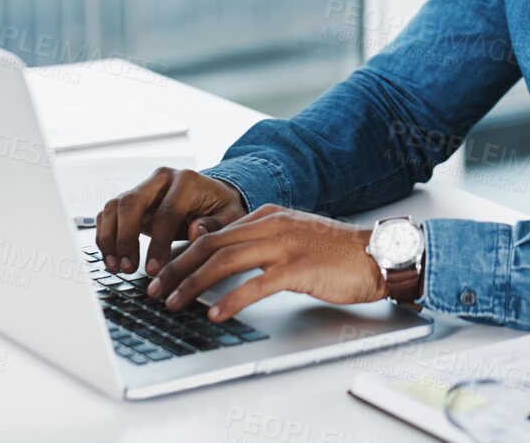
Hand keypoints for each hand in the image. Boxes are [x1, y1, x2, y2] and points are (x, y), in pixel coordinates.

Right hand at [95, 167, 248, 275]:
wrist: (212, 197)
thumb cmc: (221, 209)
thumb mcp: (230, 217)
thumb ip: (215, 225)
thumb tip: (196, 232)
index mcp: (187, 181)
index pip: (167, 212)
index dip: (158, 243)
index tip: (154, 269)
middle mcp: (161, 179)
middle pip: (132, 202)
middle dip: (126, 238)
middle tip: (127, 267)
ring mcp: (144, 187)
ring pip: (115, 206)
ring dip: (110, 238)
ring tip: (115, 266)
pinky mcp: (132, 200)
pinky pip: (109, 214)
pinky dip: (105, 236)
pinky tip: (111, 259)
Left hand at [145, 204, 385, 321]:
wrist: (374, 255)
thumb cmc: (335, 253)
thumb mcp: (290, 237)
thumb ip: (257, 241)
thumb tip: (217, 250)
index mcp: (268, 216)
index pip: (213, 233)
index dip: (182, 254)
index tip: (162, 274)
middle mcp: (272, 225)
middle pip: (211, 244)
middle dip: (176, 268)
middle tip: (155, 290)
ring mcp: (285, 245)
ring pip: (225, 260)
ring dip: (193, 284)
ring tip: (173, 302)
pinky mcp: (298, 268)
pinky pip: (256, 284)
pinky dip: (231, 300)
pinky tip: (216, 314)